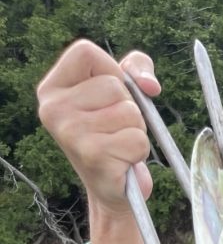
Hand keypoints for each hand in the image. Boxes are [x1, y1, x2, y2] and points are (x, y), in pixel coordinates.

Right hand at [37, 40, 161, 243]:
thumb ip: (137, 69)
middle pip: (115, 86)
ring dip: (136, 131)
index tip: (112, 96)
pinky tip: (122, 161)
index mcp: (52, 89)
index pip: (86, 52)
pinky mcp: (93, 156)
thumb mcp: (123, 94)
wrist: (114, 191)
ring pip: (130, 114)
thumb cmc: (116, 136)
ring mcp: (71, 133)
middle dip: (129, 109)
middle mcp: (53, 109)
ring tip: (119, 146)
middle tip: (115, 131)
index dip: (112, 70)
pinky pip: (137, 139)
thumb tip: (150, 86)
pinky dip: (139, 150)